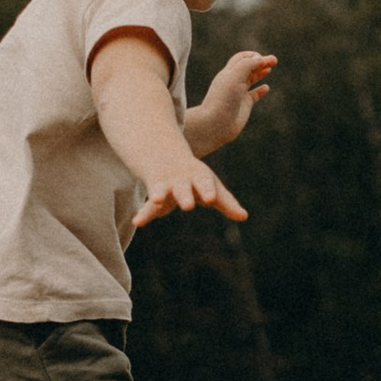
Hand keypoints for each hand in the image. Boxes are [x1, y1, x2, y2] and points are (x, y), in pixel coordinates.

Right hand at [128, 154, 248, 230]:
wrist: (165, 158)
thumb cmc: (195, 178)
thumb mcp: (212, 188)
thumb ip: (226, 203)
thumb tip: (244, 217)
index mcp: (199, 177)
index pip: (205, 184)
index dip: (207, 190)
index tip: (211, 199)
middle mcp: (181, 181)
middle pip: (183, 189)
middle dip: (184, 195)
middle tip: (188, 206)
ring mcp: (165, 187)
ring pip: (162, 192)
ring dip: (158, 195)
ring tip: (156, 200)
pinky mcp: (154, 196)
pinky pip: (148, 207)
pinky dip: (143, 214)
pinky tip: (137, 222)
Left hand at [192, 49, 275, 149]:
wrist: (216, 123)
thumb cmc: (223, 99)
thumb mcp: (236, 76)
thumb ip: (248, 64)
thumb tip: (260, 58)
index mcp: (229, 73)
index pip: (242, 58)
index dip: (254, 56)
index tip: (265, 59)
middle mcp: (233, 82)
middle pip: (247, 67)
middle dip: (260, 62)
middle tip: (274, 60)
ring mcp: (238, 94)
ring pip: (250, 79)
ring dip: (260, 73)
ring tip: (270, 68)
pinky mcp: (243, 106)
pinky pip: (253, 95)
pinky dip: (261, 91)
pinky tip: (266, 88)